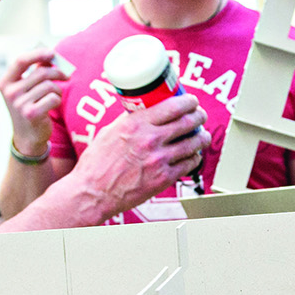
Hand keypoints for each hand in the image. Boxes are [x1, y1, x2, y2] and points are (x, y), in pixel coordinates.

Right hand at [1, 48, 70, 157]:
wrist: (27, 137)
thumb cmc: (29, 107)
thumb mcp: (26, 89)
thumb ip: (35, 72)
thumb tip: (52, 56)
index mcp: (6, 83)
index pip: (21, 60)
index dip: (37, 54)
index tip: (53, 53)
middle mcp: (10, 92)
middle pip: (41, 73)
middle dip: (57, 72)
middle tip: (66, 76)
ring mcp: (19, 104)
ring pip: (50, 86)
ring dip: (58, 89)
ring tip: (55, 96)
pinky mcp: (32, 114)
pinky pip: (53, 98)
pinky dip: (58, 100)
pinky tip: (52, 106)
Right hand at [69, 94, 208, 216]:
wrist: (92, 193)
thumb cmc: (97, 163)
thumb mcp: (110, 132)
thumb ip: (130, 120)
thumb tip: (145, 107)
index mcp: (136, 124)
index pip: (173, 106)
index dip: (189, 102)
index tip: (192, 101)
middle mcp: (150, 140)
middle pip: (188, 122)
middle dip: (199, 116)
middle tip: (200, 116)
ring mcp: (158, 160)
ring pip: (193, 143)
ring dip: (202, 137)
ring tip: (202, 135)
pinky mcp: (163, 178)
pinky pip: (189, 164)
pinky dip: (194, 158)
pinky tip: (192, 155)